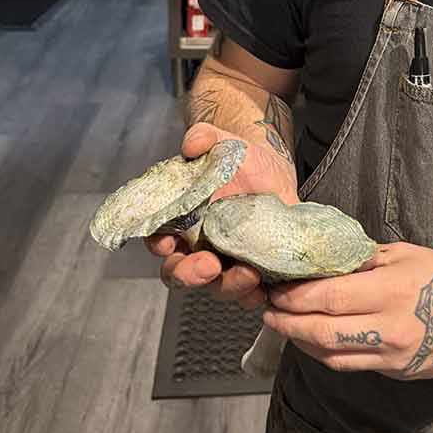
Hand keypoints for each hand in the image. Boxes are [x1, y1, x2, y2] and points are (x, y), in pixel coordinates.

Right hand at [146, 122, 297, 310]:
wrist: (274, 171)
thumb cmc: (239, 160)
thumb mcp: (223, 142)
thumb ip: (204, 137)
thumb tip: (192, 144)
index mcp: (180, 220)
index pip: (158, 239)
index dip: (158, 245)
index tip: (166, 242)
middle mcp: (197, 246)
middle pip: (181, 274)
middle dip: (190, 275)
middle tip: (208, 266)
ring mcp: (225, 260)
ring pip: (216, 286)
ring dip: (229, 286)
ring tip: (248, 274)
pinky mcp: (253, 267)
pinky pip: (249, 293)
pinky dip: (254, 295)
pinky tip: (265, 289)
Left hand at [262, 243, 432, 379]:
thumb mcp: (403, 254)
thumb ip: (361, 259)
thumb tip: (321, 258)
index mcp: (390, 290)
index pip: (329, 298)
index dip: (295, 297)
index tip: (274, 289)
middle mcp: (389, 327)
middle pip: (322, 332)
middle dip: (287, 322)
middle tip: (266, 310)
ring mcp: (392, 355)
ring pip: (332, 356)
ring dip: (300, 341)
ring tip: (282, 325)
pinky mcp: (395, 372)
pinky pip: (350, 365)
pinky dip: (325, 354)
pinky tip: (312, 340)